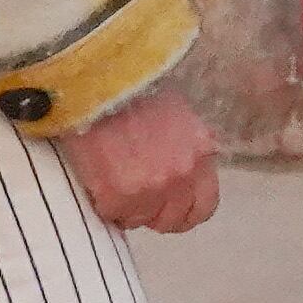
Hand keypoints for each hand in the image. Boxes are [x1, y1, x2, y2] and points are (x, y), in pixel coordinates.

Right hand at [57, 87, 219, 234]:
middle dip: (154, 211)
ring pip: (139, 220)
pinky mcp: (118, 196)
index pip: (204, 207)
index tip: (169, 207)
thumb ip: (186, 150)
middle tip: (136, 196)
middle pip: (171, 219)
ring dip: (128, 207)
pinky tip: (99, 179)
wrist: (98, 83)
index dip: (184, 211)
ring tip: (114, 180)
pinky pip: (113, 216)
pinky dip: (105, 204)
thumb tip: (180, 175)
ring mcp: (150, 189)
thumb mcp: (179, 116)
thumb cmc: (137, 90)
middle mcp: (181, 176)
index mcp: (201, 153)